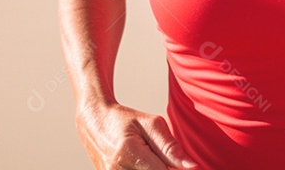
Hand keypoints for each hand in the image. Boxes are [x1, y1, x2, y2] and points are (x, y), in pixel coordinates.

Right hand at [75, 101, 197, 168]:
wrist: (93, 122)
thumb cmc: (125, 120)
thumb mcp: (151, 124)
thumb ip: (170, 147)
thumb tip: (191, 167)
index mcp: (128, 152)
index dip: (174, 168)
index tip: (179, 164)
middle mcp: (116, 169)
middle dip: (161, 168)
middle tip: (156, 155)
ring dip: (152, 169)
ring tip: (147, 157)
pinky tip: (142, 163)